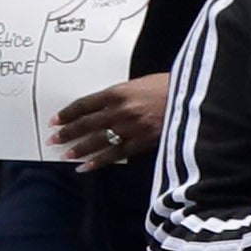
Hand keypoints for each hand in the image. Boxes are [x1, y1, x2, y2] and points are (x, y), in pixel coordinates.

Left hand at [50, 75, 169, 168]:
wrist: (197, 98)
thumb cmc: (172, 86)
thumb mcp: (143, 83)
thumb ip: (124, 95)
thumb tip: (107, 106)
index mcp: (118, 92)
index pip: (84, 104)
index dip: (67, 113)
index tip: (54, 120)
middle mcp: (119, 110)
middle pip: (86, 124)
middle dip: (67, 132)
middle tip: (53, 140)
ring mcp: (130, 128)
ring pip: (97, 140)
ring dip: (79, 148)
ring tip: (65, 154)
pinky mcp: (142, 142)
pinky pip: (115, 154)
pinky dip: (98, 161)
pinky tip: (85, 167)